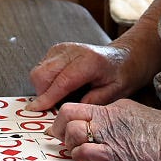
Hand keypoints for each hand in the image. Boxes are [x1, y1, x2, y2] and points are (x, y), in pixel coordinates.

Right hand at [27, 42, 142, 109]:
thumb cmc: (120, 75)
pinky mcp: (56, 50)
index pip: (62, 81)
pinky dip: (45, 81)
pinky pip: (41, 68)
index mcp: (89, 61)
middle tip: (53, 107)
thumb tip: (70, 111)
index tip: (37, 109)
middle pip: (43, 73)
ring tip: (61, 97)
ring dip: (43, 88)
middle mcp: (72, 51)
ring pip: (38, 71)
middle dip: (42, 94)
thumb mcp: (114, 93)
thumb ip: (93, 102)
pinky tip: (60, 87)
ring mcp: (62, 49)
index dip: (48, 97)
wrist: (123, 57)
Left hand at [53, 99, 160, 160]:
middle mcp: (113, 116)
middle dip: (59, 127)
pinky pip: (86, 151)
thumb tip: (108, 136)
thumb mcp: (145, 124)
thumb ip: (124, 127)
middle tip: (60, 140)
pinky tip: (86, 160)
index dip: (68, 118)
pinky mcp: (117, 152)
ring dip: (69, 144)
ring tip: (77, 152)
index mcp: (120, 106)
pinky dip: (80, 156)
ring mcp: (114, 133)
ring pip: (73, 130)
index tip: (63, 128)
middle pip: (69, 112)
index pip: (83, 105)